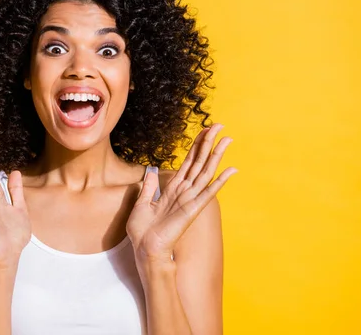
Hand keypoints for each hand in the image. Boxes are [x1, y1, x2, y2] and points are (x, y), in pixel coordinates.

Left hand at [126, 123, 236, 265]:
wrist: (144, 248)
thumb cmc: (142, 230)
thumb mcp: (141, 203)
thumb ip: (148, 188)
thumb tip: (150, 172)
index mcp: (172, 188)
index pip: (187, 162)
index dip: (196, 145)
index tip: (205, 130)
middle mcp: (184, 191)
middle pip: (199, 162)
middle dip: (209, 143)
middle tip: (219, 125)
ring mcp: (190, 199)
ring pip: (206, 172)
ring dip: (216, 155)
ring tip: (228, 139)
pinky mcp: (192, 209)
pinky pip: (208, 193)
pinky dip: (220, 181)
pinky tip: (231, 170)